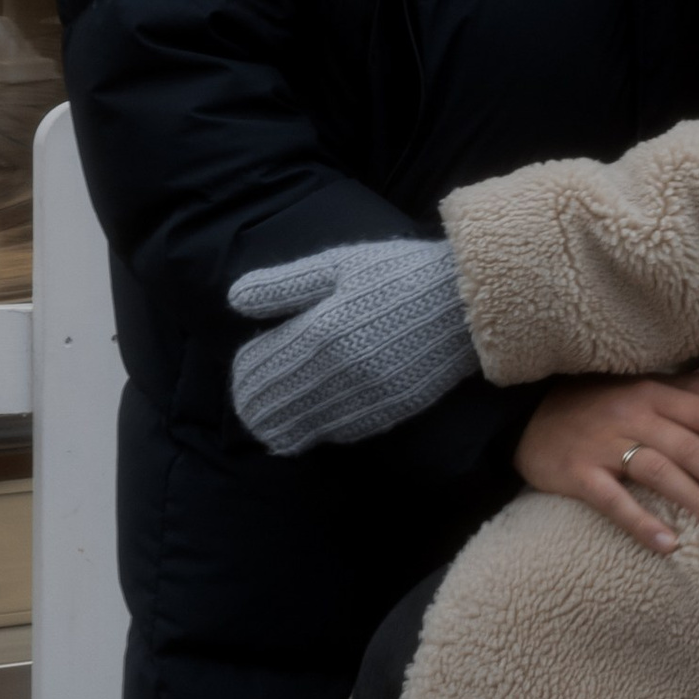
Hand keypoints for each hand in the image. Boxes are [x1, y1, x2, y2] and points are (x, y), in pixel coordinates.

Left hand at [228, 237, 478, 454]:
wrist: (464, 301)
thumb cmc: (397, 273)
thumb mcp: (337, 265)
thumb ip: (284, 286)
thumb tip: (234, 300)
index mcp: (319, 332)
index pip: (260, 367)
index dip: (243, 373)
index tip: (241, 370)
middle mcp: (337, 374)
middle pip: (276, 404)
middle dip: (256, 406)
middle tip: (247, 405)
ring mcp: (364, 398)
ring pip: (304, 427)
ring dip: (281, 425)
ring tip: (269, 422)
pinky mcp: (389, 412)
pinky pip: (340, 433)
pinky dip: (319, 431)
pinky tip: (312, 424)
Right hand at [515, 373, 698, 558]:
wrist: (521, 414)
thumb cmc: (591, 402)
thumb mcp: (637, 385)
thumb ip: (686, 389)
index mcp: (651, 392)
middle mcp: (632, 414)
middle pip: (691, 448)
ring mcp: (603, 443)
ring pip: (659, 471)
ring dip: (698, 500)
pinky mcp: (577, 472)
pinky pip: (612, 500)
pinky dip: (641, 522)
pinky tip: (669, 545)